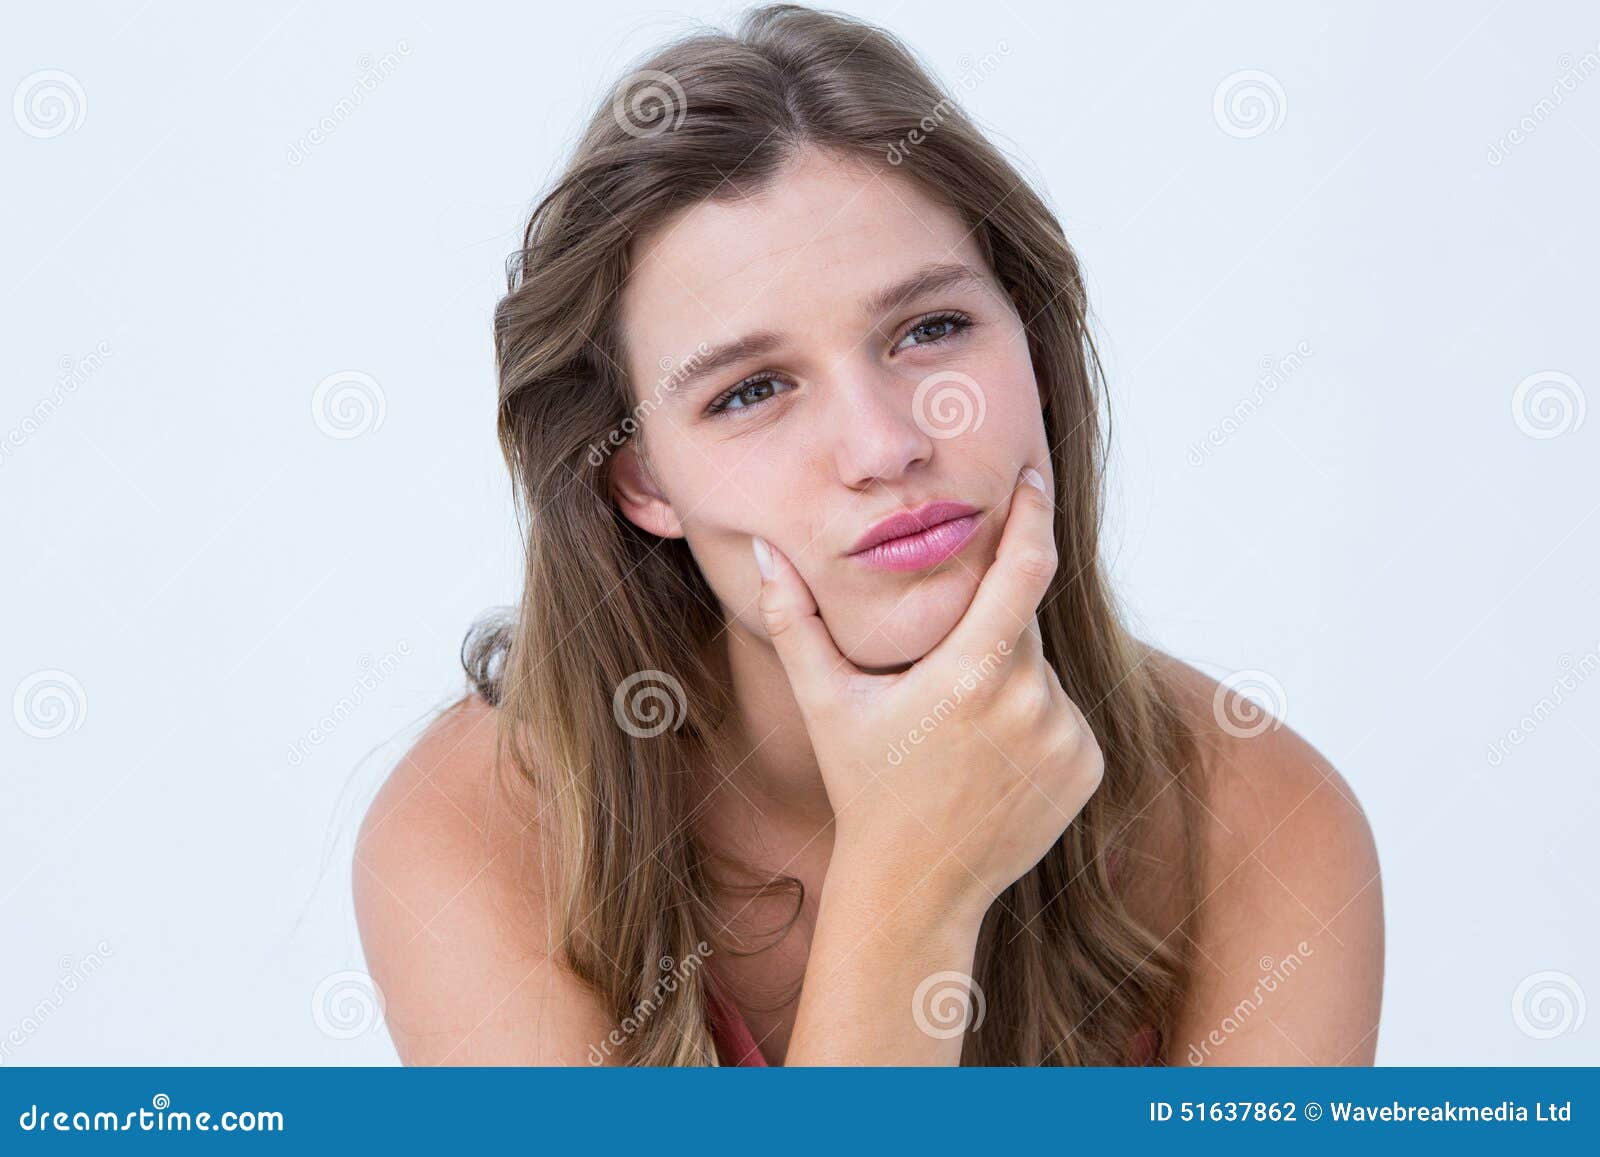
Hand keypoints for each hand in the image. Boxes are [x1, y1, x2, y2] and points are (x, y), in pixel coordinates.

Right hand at [750, 464, 1104, 915]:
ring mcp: (1064, 738)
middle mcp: (1031, 704)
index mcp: (970, 677)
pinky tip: (988, 758)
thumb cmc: (865, 787)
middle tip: (942, 671)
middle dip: (986, 626)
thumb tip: (762, 549)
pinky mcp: (1085, 765)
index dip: (1031, 514)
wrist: (918, 885)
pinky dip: (1032, 717)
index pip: (1024, 569)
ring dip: (1005, 676)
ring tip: (956, 733)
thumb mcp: (826, 702)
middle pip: (1022, 622)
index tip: (1031, 478)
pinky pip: (1063, 712)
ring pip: (1040, 669)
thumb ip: (793, 620)